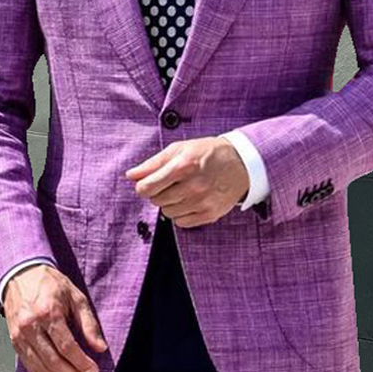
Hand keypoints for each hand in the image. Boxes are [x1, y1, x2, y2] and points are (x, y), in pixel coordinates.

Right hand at [3, 263, 107, 371]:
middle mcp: (32, 325)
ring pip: (41, 368)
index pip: (67, 346)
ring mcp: (20, 335)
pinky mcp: (14, 341)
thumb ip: (88, 323)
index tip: (93, 370)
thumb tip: (100, 347)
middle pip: (53, 361)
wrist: (22, 274)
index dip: (81, 362)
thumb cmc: (50, 284)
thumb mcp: (76, 296)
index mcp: (49, 312)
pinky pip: (30, 366)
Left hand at [125, 136, 249, 227]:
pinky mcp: (210, 215)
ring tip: (183, 190)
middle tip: (171, 182)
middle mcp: (193, 186)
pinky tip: (191, 200)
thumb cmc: (207, 153)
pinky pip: (181, 222)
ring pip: (168, 213)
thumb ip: (153, 163)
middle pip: (156, 201)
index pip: (147, 188)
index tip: (147, 183)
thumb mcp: (180, 149)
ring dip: (170, 203)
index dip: (143, 186)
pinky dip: (182, 213)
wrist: (241, 163)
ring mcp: (202, 202)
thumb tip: (131, 176)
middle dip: (158, 192)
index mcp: (183, 166)